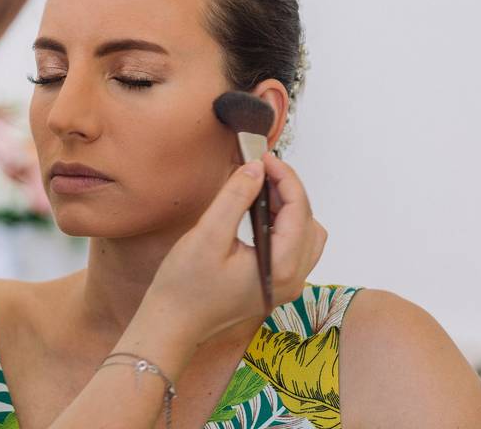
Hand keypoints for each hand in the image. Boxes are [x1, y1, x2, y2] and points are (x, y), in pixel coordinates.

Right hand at [145, 153, 326, 343]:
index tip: (263, 156)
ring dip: (289, 207)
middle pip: (307, 220)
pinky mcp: (275, 284)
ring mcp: (286, 285)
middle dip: (287, 190)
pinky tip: (259, 212)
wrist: (173, 323)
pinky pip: (294, 247)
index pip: (298, 210)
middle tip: (260, 169)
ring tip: (260, 189)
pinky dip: (284, 224)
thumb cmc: (184, 287)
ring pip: (306, 234)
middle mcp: (292, 279)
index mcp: (281, 268)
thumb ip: (235, 198)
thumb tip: (256, 169)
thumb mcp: (207, 235)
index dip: (285, 178)